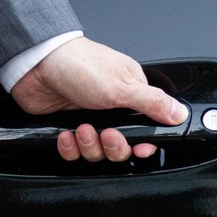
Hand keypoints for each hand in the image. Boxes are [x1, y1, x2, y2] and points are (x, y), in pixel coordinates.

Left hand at [9, 37, 188, 162]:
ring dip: (90, 145)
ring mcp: (89, 118)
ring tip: (82, 128)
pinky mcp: (67, 126)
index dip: (144, 143)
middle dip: (114, 146)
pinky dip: (71, 147)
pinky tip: (67, 133)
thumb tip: (180, 113)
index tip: (140, 146)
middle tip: (106, 133)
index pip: (146, 128)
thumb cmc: (80, 65)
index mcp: (130, 95)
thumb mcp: (123, 86)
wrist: (36, 64)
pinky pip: (75, 151)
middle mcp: (111, 108)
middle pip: (122, 146)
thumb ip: (153, 103)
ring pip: (98, 151)